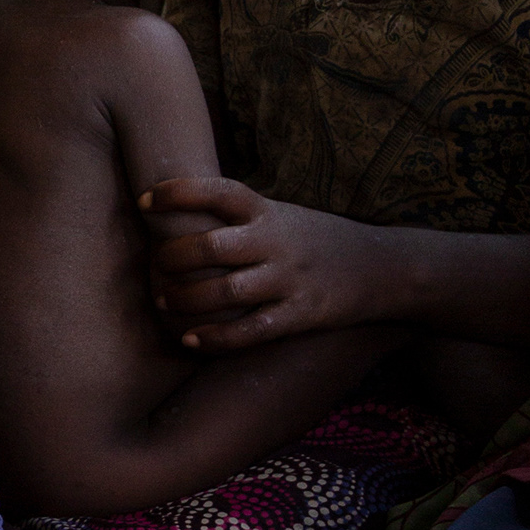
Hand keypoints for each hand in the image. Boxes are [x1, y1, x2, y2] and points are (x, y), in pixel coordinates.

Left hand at [141, 176, 388, 348]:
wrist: (384, 267)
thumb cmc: (317, 238)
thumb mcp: (282, 213)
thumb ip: (238, 215)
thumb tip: (177, 210)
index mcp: (269, 211)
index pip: (220, 191)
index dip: (179, 192)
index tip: (145, 199)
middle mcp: (277, 241)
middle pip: (212, 246)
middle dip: (173, 257)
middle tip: (155, 265)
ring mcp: (289, 279)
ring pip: (225, 293)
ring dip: (186, 299)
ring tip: (165, 302)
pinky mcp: (300, 315)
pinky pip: (250, 331)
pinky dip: (216, 338)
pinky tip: (191, 339)